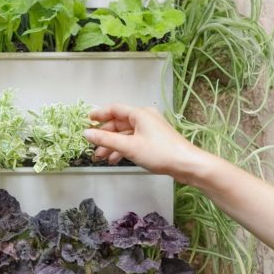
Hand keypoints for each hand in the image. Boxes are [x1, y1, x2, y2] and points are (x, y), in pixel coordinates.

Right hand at [83, 103, 207, 180]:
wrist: (186, 165)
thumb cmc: (160, 152)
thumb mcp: (129, 146)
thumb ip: (106, 140)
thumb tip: (87, 133)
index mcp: (140, 114)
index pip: (114, 109)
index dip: (99, 114)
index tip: (86, 121)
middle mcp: (145, 118)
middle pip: (118, 123)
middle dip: (104, 135)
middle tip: (92, 146)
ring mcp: (150, 129)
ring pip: (125, 134)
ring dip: (112, 144)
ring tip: (101, 157)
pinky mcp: (154, 140)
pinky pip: (133, 140)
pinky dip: (123, 148)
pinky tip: (115, 159)